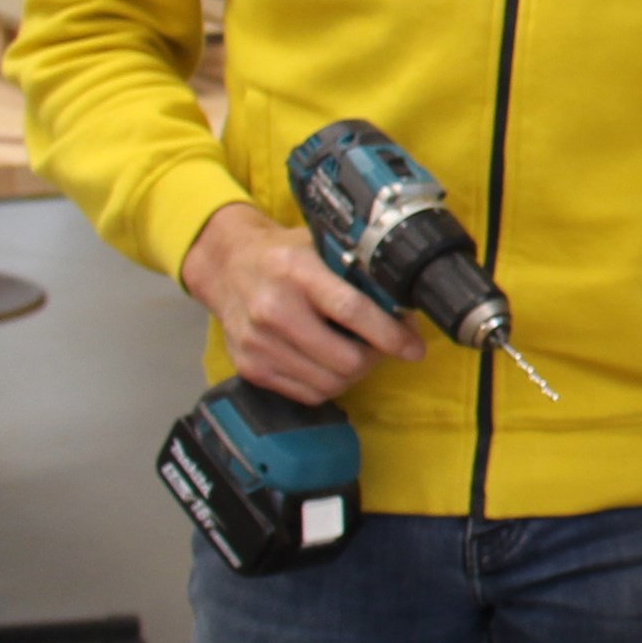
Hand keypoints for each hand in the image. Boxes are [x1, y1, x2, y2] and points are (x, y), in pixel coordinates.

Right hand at [177, 201, 415, 402]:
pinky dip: (328, 384)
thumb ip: (360, 273)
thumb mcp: (322, 248)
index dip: (390, 334)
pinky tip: (330, 362)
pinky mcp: (250, 368)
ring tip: (358, 353)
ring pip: (330, 383)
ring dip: (354, 374)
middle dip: (376, 357)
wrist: (227, 267)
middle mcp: (273, 309)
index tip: (414, 348)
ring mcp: (258, 343)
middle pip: (345, 359)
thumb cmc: (284, 257)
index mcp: (297, 271)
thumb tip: (406, 304)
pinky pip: (308, 394)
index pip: (352, 310)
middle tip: (385, 346)